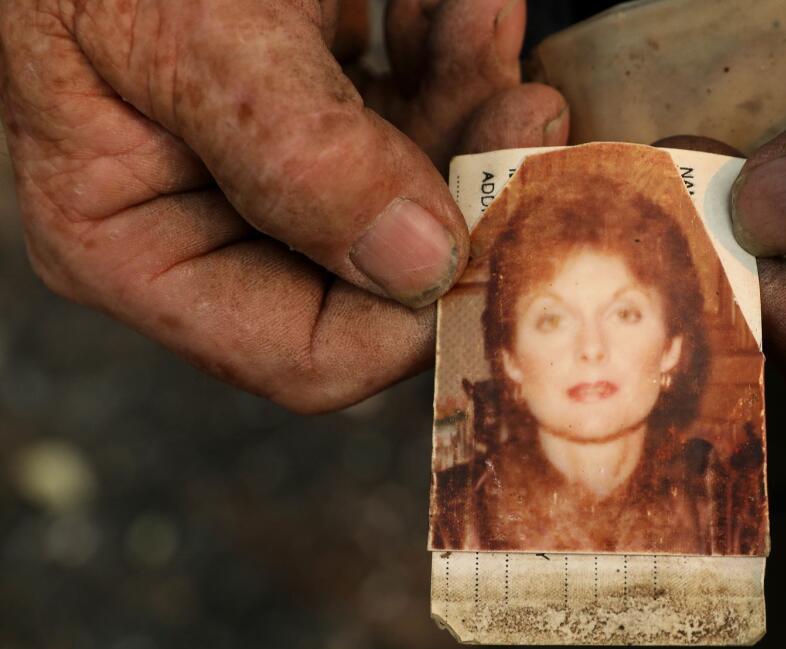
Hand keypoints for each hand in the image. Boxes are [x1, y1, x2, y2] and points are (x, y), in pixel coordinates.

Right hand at [0, 0, 567, 412]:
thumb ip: (296, 153)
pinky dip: (450, 60)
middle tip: (525, 111)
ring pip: (414, 183)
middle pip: (383, 267)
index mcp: (136, 246)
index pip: (307, 352)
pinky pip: (405, 112)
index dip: (416, 311)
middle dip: (461, 183)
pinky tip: (470, 11)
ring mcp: (268, 163)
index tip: (494, 226)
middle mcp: (207, 222)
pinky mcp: (311, 105)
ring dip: (472, 105)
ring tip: (491, 28)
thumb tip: (416, 263)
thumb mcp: (187, 31)